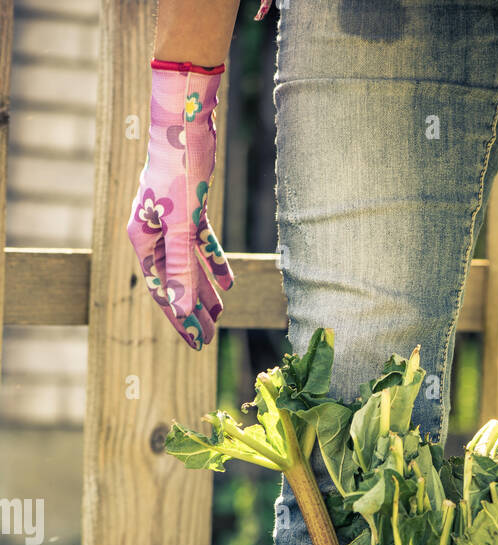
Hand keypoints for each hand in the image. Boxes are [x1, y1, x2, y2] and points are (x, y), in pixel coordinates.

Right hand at [127, 61, 232, 349]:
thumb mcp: (182, 226)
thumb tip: (180, 310)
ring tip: (220, 315)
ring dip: (203, 291)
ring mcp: (171, 222)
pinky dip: (213, 262)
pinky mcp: (189, 210)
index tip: (198, 343)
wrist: (186, 123)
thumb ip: (180, 269)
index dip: (180, 319)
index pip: (162, 290)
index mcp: (143, 240)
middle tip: (210, 339)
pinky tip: (228, 282)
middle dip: (192, 311)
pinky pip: (201, 244)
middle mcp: (153, 234)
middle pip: (174, 282)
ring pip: (188, 266)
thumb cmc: (178, 169)